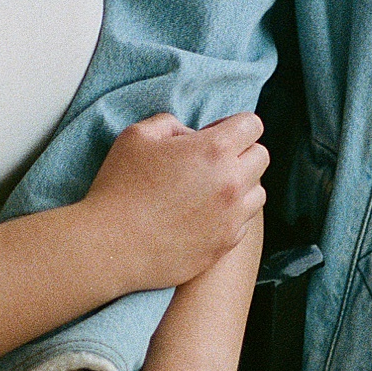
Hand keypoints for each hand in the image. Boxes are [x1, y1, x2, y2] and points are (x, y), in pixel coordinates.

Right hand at [82, 112, 268, 293]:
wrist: (110, 246)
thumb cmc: (119, 188)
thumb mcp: (136, 136)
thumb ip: (170, 124)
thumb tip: (189, 135)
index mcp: (214, 150)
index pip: (252, 125)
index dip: (234, 126)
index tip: (214, 135)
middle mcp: (232, 182)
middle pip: (261, 157)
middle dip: (241, 153)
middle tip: (211, 163)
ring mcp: (233, 217)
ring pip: (258, 192)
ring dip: (241, 186)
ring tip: (209, 191)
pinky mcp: (226, 244)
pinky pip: (243, 222)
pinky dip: (230, 216)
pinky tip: (202, 216)